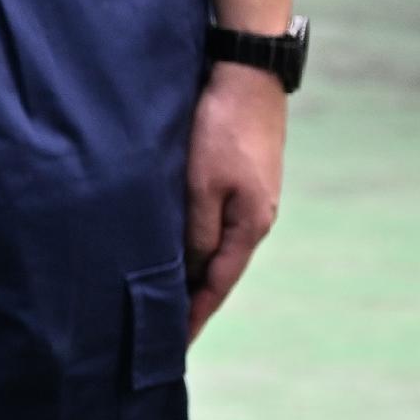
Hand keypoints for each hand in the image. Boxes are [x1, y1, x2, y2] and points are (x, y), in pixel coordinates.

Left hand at [184, 60, 287, 337]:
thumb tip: (193, 269)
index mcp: (250, 226)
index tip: (174, 346)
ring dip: (192, 270)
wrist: (246, 73)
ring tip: (165, 295)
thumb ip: (197, 229)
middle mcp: (255, 218)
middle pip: (218, 270)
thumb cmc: (220, 127)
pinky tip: (177, 245)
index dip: (194, 315)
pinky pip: (214, 221)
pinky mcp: (240, 178)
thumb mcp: (201, 183)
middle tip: (164, 331)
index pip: (217, 285)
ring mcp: (250, 198)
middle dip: (192, 300)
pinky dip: (195, 241)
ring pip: (215, 245)